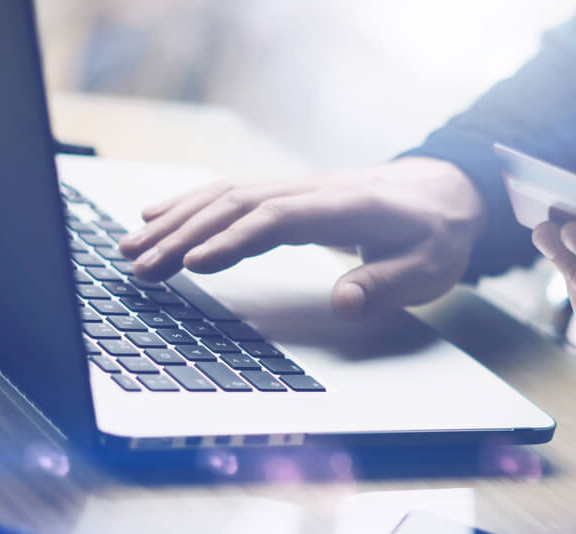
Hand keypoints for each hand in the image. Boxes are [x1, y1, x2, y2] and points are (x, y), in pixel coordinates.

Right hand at [118, 158, 485, 318]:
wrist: (444, 194)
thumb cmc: (435, 235)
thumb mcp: (429, 269)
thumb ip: (387, 284)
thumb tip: (343, 302)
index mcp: (348, 206)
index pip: (279, 218)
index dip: (233, 240)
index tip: (192, 265)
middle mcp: (314, 190)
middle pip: (238, 205)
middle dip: (184, 236)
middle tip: (141, 268)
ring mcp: (297, 188)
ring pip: (227, 196)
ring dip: (177, 220)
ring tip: (131, 249)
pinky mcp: (288, 194)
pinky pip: (233, 194)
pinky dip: (191, 206)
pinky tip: (157, 218)